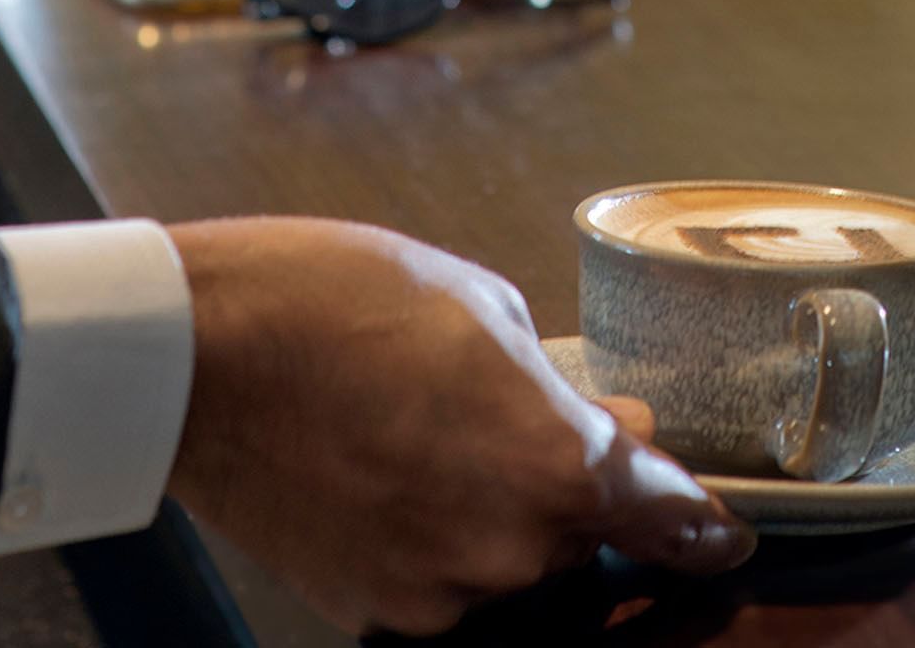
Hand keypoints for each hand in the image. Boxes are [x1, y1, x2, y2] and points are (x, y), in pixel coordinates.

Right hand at [164, 217, 754, 635]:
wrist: (190, 357)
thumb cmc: (327, 303)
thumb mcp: (480, 307)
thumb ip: (561, 384)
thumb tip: (612, 428)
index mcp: (554, 460)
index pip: (674, 520)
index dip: (707, 527)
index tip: (724, 534)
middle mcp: (509, 545)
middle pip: (590, 547)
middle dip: (577, 498)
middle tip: (521, 431)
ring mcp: (438, 589)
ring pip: (515, 572)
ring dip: (505, 521)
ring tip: (436, 440)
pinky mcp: (371, 610)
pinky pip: (444, 588)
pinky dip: (441, 542)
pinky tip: (397, 475)